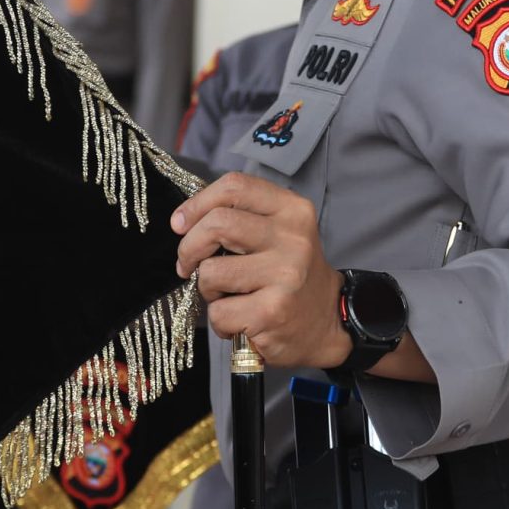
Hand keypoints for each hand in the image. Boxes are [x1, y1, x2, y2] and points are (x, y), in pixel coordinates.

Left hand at [170, 171, 345, 369]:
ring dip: (207, 289)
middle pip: (217, 224)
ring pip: (211, 271)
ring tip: (228, 296)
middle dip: (189, 248)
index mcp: (292, 210)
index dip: (197, 203)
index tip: (180, 224)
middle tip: (188, 264)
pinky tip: (240, 321)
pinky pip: (219, 311)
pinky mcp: (273, 311)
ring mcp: (285, 275)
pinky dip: (220, 321)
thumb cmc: (288, 273)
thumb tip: (183, 223)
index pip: (235, 187)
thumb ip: (240, 217)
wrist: (329, 320)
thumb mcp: (278, 232)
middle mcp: (293, 238)